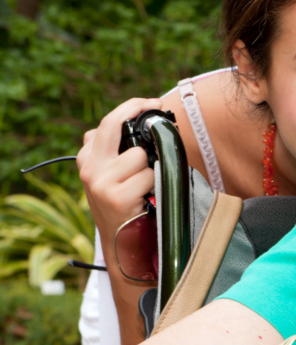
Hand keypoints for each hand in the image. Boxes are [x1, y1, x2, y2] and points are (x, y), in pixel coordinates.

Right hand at [77, 98, 161, 258]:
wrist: (121, 242)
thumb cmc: (125, 203)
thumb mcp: (112, 174)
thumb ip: (116, 150)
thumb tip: (142, 121)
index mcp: (87, 158)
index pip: (107, 123)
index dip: (131, 107)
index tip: (152, 102)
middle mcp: (88, 167)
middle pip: (114, 126)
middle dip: (138, 112)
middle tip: (159, 111)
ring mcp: (100, 182)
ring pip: (139, 156)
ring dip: (150, 168)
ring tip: (143, 185)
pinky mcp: (116, 197)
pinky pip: (148, 176)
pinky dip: (153, 185)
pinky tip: (145, 197)